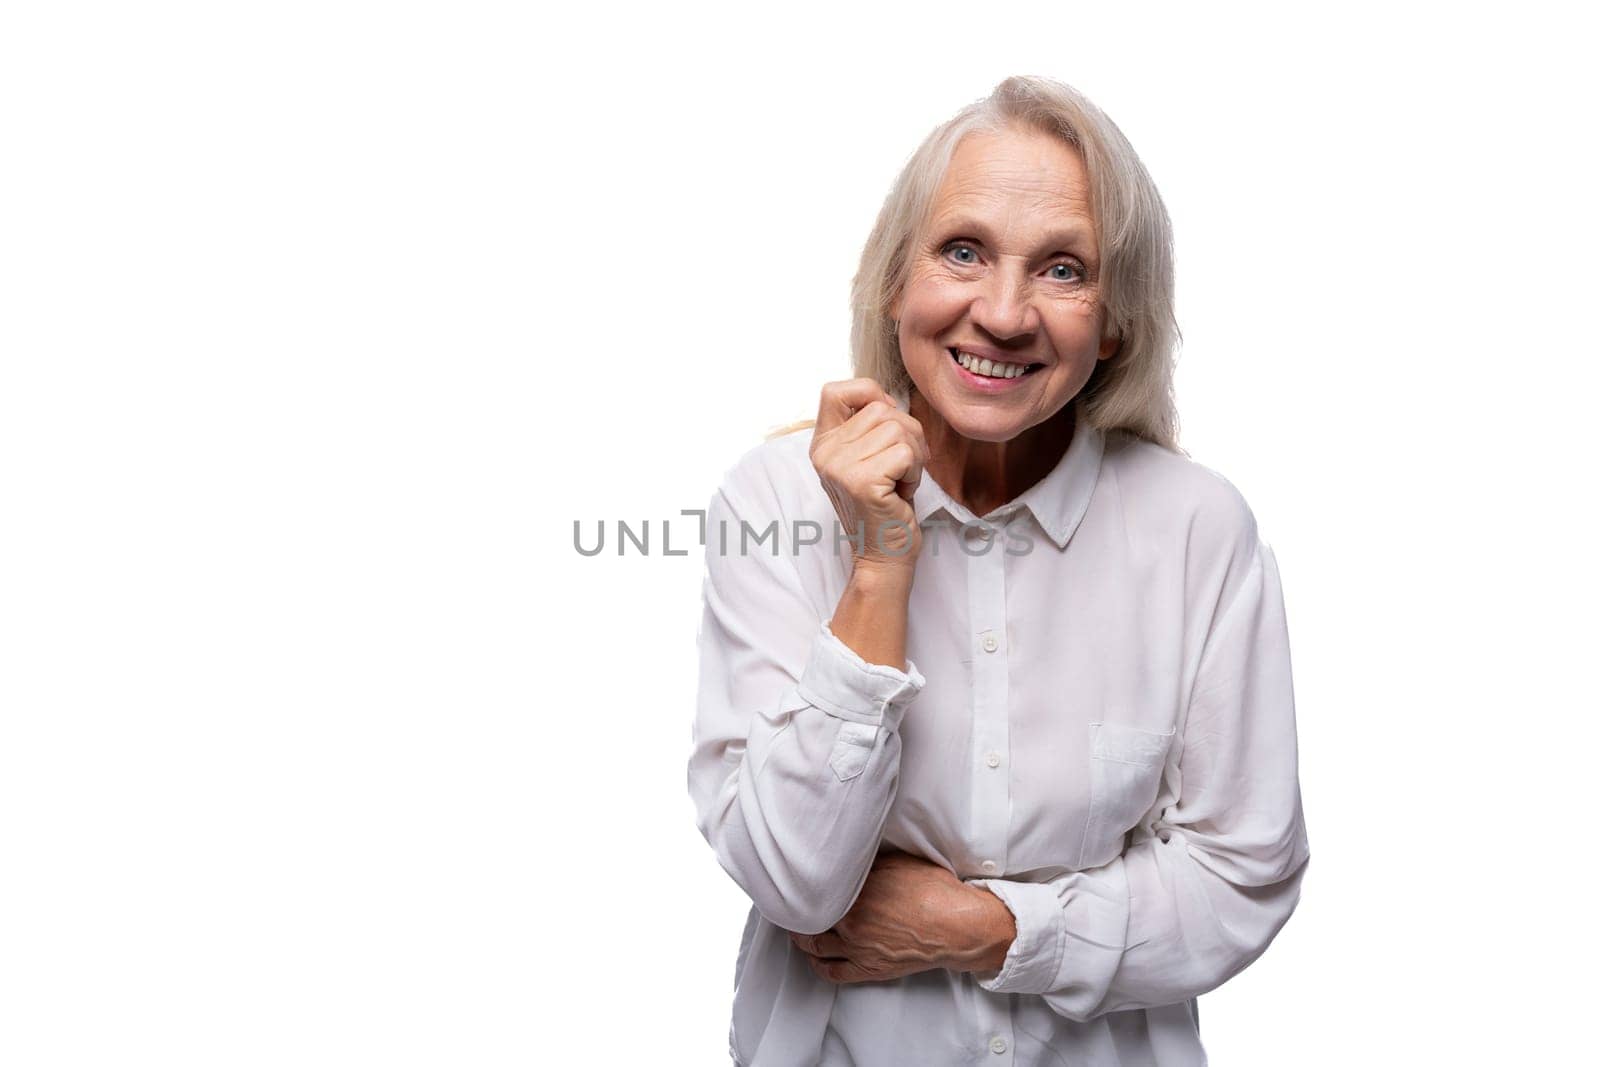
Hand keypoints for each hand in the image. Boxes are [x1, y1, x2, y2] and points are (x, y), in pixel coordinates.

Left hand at [787, 848, 1016, 983]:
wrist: (958, 927)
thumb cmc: (935, 891)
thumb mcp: (899, 863)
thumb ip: (868, 863)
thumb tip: (849, 857)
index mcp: (857, 892)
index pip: (817, 887)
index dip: (803, 882)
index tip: (794, 876)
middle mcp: (851, 922)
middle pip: (809, 917)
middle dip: (795, 909)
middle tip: (787, 901)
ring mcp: (858, 948)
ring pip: (814, 946)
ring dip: (800, 936)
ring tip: (795, 926)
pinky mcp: (869, 969)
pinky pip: (832, 972)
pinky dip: (817, 964)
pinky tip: (813, 957)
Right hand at [809, 379, 929, 570]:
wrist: (883, 555)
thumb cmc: (885, 505)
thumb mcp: (867, 458)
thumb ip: (868, 426)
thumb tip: (889, 399)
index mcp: (822, 444)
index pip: (835, 390)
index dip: (870, 395)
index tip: (886, 425)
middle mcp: (824, 453)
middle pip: (881, 409)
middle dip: (907, 435)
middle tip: (899, 469)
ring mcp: (840, 467)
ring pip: (898, 429)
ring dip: (913, 456)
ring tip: (898, 482)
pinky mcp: (862, 482)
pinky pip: (906, 453)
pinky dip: (915, 473)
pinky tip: (901, 493)